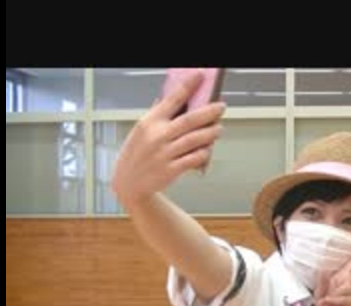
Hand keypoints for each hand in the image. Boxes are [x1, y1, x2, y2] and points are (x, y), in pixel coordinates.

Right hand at [111, 71, 225, 206]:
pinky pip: (194, 158)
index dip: (188, 86)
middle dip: (209, 112)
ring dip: (211, 132)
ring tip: (219, 128)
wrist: (129, 184)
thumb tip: (171, 98)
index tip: (199, 76)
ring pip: (195, 139)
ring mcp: (165, 154)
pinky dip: (204, 152)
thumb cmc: (136, 155)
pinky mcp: (171, 170)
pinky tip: (208, 148)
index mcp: (149, 122)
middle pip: (190, 120)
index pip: (172, 99)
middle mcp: (157, 136)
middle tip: (221, 106)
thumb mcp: (141, 131)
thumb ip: (157, 115)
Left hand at [315, 249, 350, 305]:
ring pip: (347, 285)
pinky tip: (329, 301)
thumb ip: (322, 281)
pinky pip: (345, 296)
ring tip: (327, 299)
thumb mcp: (319, 292)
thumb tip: (324, 269)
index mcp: (340, 278)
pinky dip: (336, 299)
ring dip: (335, 292)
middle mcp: (348, 284)